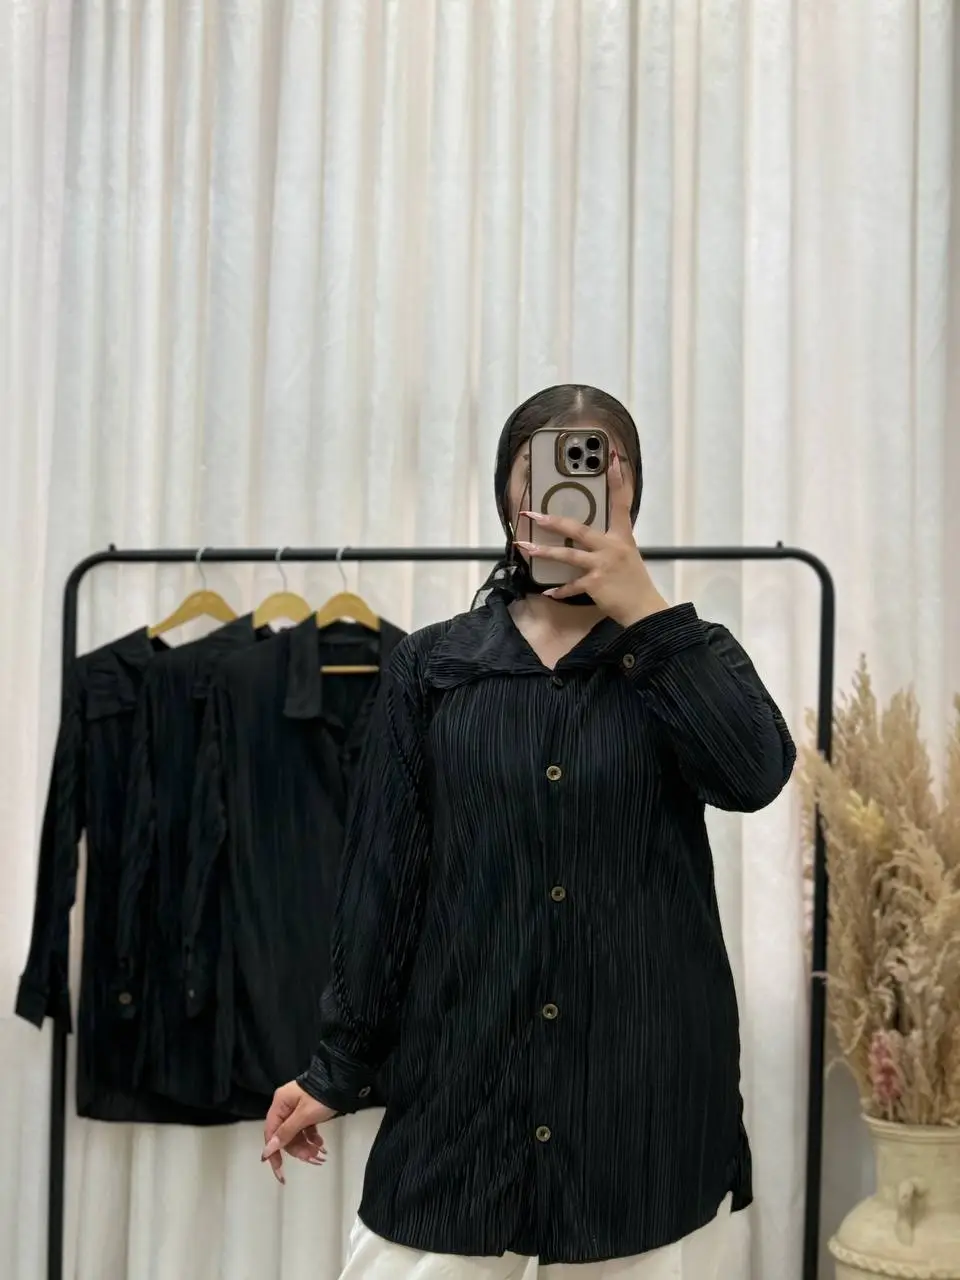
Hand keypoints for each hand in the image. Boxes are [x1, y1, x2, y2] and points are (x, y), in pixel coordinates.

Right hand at [261, 1081, 335, 1183]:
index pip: (271, 1133)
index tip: (280, 1172)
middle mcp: (285, 1106)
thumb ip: (286, 1133)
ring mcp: (296, 1108)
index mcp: (280, 1104)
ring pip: (296, 1134)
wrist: (343, 1081)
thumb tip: (267, 1150)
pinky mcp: (307, 1110)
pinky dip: (311, 1138)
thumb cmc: (322, 1096)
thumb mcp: (304, 1115)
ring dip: (306, 1146)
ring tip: (320, 1154)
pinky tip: (320, 1145)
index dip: (274, 1154)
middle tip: (312, 1158)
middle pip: (285, 1136)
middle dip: (298, 1149)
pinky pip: (305, 1129)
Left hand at [516, 451, 668, 625]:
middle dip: (553, 521)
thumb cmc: (634, 583)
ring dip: (544, 552)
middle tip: (532, 514)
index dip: (618, 481)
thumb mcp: (627, 556)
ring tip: (524, 547)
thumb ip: (610, 544)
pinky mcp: (594, 583)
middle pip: (578, 529)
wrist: (644, 609)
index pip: (622, 503)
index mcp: (622, 537)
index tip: (613, 460)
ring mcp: (602, 565)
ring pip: (567, 555)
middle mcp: (612, 547)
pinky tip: (548, 592)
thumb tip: (590, 540)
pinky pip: (571, 585)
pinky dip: (560, 590)